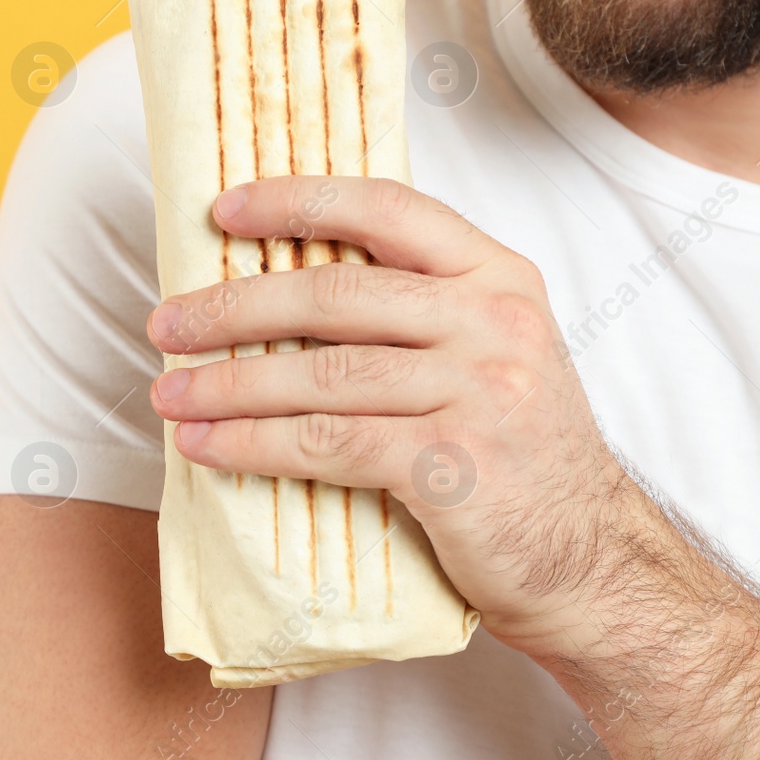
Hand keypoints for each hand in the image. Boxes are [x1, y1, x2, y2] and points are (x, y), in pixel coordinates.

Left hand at [144, 175, 656, 657]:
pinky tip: (211, 448)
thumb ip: (420, 310)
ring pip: (320, 374)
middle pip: (334, 292)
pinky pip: (327, 444)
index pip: (386, 208)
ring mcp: (477, 389)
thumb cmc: (521, 456)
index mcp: (499, 275)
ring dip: (228, 385)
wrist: (590, 558)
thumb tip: (288, 288)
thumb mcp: (494, 353)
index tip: (224, 211)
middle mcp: (493, 319)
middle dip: (234, 306)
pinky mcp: (451, 462)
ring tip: (170, 395)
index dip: (296, 200)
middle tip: (168, 322)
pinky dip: (255, 445)